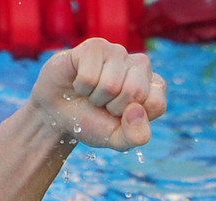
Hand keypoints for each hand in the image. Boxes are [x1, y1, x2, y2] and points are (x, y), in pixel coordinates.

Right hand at [30, 37, 166, 151]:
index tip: (119, 117)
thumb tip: (136, 110)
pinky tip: (80, 82)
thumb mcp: (115, 139)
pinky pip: (90, 76)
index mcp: (152, 88)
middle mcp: (140, 66)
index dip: (133, 118)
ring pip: (111, 84)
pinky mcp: (96, 46)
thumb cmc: (91, 122)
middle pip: (136, 91)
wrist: (58, 113)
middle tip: (104, 105)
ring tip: (91, 94)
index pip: (157, 103)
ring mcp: (118, 52)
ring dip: (95, 97)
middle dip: (113, 107)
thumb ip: (135, 136)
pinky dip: (81, 87)